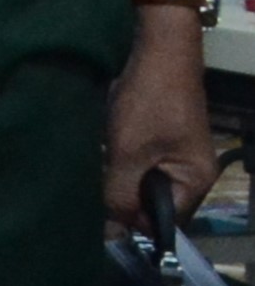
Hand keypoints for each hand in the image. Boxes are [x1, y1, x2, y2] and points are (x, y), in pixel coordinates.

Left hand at [103, 8, 213, 226]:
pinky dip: (119, 164)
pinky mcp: (161, 141)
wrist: (158, 52)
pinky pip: (139, 166)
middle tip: (91, 194)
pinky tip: (101, 157)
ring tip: (95, 174)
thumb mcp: (129, 153)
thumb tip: (112, 233)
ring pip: (141, 184)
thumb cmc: (149, 102)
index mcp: (195, 181)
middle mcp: (192, 173)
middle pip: (152, 204)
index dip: (132, 224)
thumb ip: (120, 194)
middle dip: (122, 201)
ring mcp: (177, 156)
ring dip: (117, 181)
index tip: (101, 221)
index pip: (164, 221)